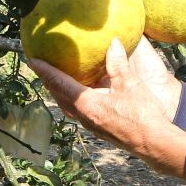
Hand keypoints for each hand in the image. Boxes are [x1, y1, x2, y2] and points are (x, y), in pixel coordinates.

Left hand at [28, 38, 185, 178]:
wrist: (153, 142)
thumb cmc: (142, 114)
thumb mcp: (130, 84)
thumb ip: (118, 64)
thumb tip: (112, 42)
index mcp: (87, 104)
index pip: (60, 84)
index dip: (46, 71)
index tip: (32, 59)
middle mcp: (84, 116)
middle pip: (59, 96)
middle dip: (48, 82)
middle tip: (41, 67)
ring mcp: (91, 125)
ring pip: (67, 106)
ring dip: (59, 92)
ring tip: (56, 80)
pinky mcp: (99, 128)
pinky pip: (78, 111)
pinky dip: (72, 99)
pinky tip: (80, 94)